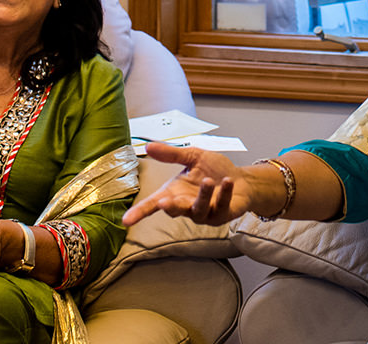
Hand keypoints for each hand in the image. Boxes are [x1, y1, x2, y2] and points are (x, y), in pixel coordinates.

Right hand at [123, 144, 251, 225]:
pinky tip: (228, 182)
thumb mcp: (192, 157)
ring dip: (203, 196)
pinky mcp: (222, 215)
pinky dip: (225, 193)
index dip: (140, 212)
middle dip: (171, 207)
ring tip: (208, 180)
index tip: (126, 220)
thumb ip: (171, 154)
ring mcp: (204, 213)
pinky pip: (221, 206)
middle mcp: (187, 206)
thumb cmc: (214, 169)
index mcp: (176, 192)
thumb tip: (148, 146)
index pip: (154, 204)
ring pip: (199, 209)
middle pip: (174, 211)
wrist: (241, 180)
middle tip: (165, 202)